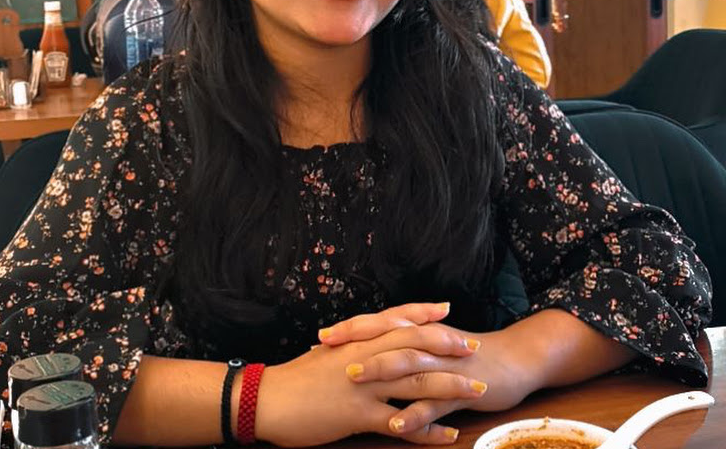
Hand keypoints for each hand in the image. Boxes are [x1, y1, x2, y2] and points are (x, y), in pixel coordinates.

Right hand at [254, 323, 485, 446]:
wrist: (269, 399)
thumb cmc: (296, 378)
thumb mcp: (327, 355)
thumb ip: (351, 348)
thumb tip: (367, 345)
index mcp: (357, 339)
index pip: (396, 320)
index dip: (423, 315)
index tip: (447, 310)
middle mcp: (365, 356)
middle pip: (414, 345)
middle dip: (447, 346)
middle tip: (474, 348)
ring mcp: (364, 385)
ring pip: (416, 381)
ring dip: (450, 386)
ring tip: (476, 389)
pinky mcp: (359, 414)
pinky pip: (402, 423)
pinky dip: (429, 430)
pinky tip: (450, 435)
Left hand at [320, 304, 536, 435]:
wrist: (514, 360)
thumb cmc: (466, 356)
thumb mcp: (433, 346)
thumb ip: (404, 346)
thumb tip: (367, 353)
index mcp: (418, 331)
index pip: (378, 324)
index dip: (350, 329)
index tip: (320, 337)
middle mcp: (428, 343)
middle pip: (387, 337)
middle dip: (355, 343)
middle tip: (325, 351)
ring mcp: (444, 365)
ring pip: (408, 365)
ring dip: (380, 370)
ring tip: (352, 379)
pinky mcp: (462, 390)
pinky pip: (436, 402)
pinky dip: (416, 412)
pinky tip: (396, 423)